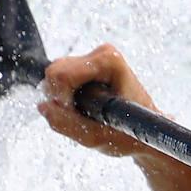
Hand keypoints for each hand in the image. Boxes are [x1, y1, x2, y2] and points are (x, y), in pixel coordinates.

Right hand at [39, 44, 159, 156]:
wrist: (147, 133)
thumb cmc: (130, 134)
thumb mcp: (97, 137)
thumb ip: (67, 124)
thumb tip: (43, 107)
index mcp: (109, 61)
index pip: (62, 75)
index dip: (62, 100)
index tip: (81, 116)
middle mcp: (103, 53)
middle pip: (54, 71)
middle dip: (59, 98)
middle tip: (82, 117)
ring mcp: (95, 58)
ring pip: (53, 75)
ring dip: (62, 99)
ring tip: (87, 114)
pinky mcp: (87, 66)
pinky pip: (58, 80)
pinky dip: (64, 98)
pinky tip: (85, 108)